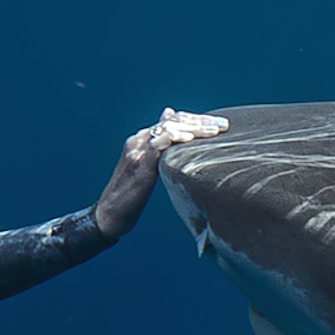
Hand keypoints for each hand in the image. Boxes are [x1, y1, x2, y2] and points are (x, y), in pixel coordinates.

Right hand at [93, 108, 229, 238]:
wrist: (110, 214)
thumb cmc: (131, 195)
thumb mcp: (147, 170)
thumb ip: (159, 156)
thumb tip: (172, 151)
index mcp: (142, 139)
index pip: (173, 120)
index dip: (196, 119)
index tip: (218, 124)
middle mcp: (138, 140)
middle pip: (173, 120)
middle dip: (201, 120)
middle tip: (223, 124)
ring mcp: (137, 150)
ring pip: (168, 128)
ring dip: (194, 127)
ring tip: (215, 131)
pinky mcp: (138, 163)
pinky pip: (158, 144)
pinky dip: (175, 138)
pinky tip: (191, 139)